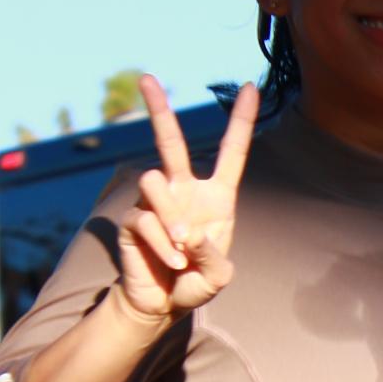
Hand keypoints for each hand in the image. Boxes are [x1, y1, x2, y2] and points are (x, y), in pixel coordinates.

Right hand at [113, 74, 258, 327]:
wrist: (163, 304)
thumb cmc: (196, 282)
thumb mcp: (219, 275)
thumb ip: (212, 255)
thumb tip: (187, 232)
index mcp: (215, 197)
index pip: (231, 152)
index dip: (241, 121)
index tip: (250, 87)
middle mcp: (183, 191)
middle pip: (170, 142)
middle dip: (158, 109)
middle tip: (146, 77)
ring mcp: (155, 202)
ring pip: (154, 180)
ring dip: (171, 217)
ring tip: (182, 250)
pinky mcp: (132, 219)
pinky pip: (145, 220)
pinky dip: (163, 245)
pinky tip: (171, 262)